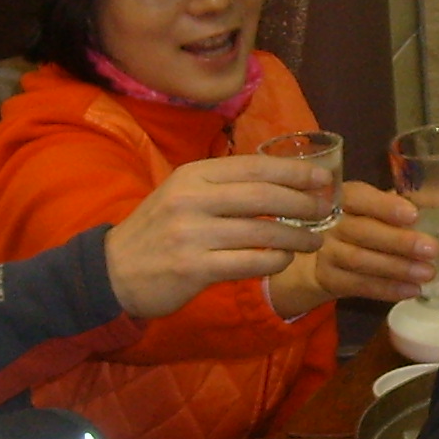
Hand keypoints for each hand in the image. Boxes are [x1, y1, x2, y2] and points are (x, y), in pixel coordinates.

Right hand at [103, 154, 329, 318]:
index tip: (322, 177)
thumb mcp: (183, 195)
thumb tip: (280, 181)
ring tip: (315, 240)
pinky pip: (249, 262)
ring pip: (261, 230)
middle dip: (302, 201)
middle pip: (263, 195)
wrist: (113, 272)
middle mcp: (192, 199)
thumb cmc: (158, 232)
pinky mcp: (195, 268)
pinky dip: (274, 261)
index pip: (253, 166)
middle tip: (325, 209)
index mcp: (193, 175)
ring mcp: (192, 234)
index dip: (293, 170)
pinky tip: (285, 260)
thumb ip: (223, 187)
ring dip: (296, 236)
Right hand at [270, 182, 436, 314]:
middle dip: (399, 242)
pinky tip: (411, 290)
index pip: (359, 197)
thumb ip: (408, 202)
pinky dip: (386, 289)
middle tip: (432, 249)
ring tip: (427, 273)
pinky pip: (358, 285)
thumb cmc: (361, 223)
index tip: (413, 215)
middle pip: (362, 232)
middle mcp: (331, 223)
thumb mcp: (378, 207)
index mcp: (345, 198)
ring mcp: (327, 251)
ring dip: (397, 268)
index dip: (385, 206)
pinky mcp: (329, 278)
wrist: (321, 256)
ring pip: (360, 260)